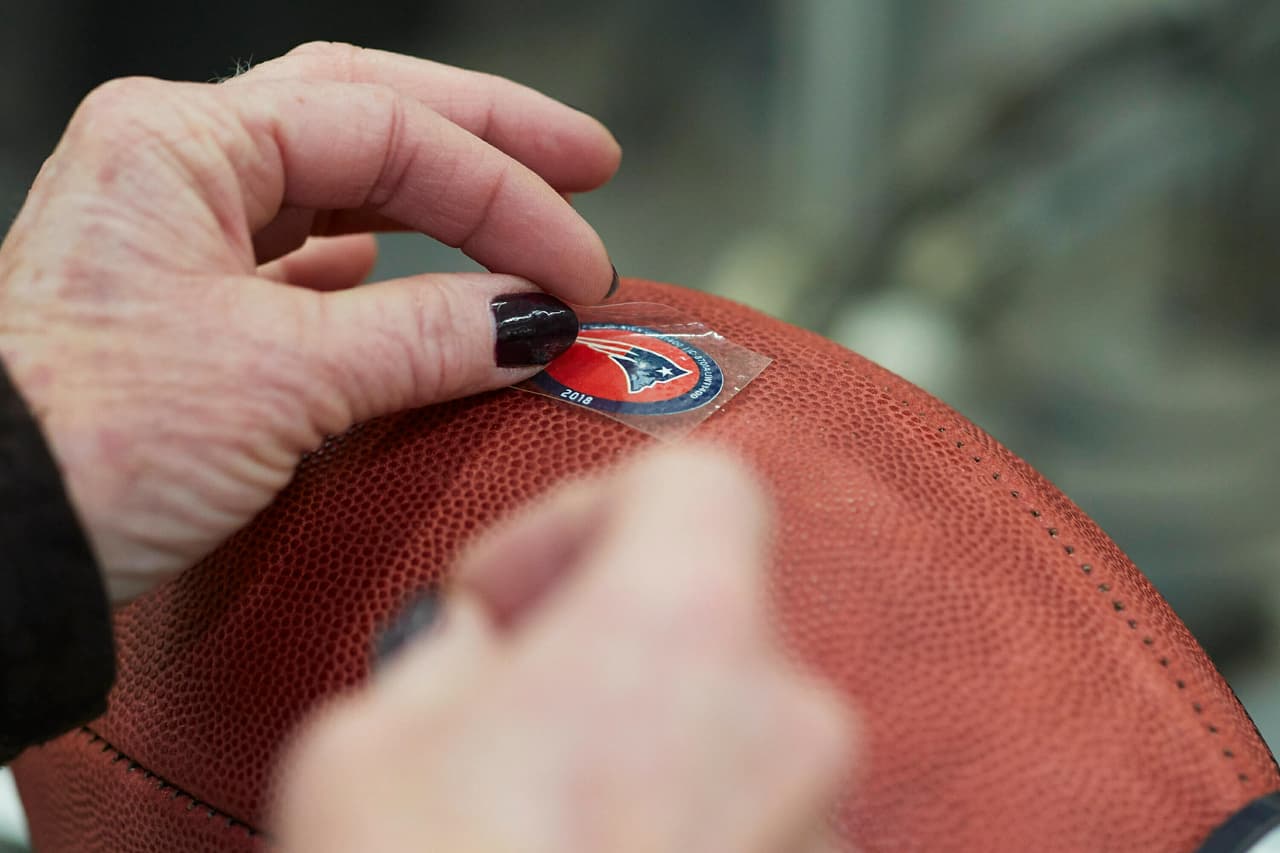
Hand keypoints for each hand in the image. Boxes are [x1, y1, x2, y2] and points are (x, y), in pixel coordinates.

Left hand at [0, 42, 619, 600]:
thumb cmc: (78, 448)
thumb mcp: (283, 379)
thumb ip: (426, 336)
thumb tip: (532, 321)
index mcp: (180, 143)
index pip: (389, 133)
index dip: (504, 195)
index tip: (578, 268)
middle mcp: (174, 169)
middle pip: (367, 119)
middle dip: (486, 140)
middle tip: (584, 164)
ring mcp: (177, 237)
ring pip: (338, 186)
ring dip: (436, 203)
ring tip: (521, 215)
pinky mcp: (185, 311)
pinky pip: (307, 266)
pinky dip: (379, 272)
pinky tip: (413, 281)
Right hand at [275, 448, 855, 852]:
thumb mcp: (368, 749)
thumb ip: (447, 665)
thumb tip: (479, 662)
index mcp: (687, 627)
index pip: (696, 476)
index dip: (587, 511)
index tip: (512, 597)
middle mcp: (788, 715)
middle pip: (709, 607)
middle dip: (604, 643)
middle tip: (508, 709)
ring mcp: (825, 823)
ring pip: (732, 722)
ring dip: (644, 743)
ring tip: (539, 818)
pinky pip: (755, 818)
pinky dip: (684, 823)